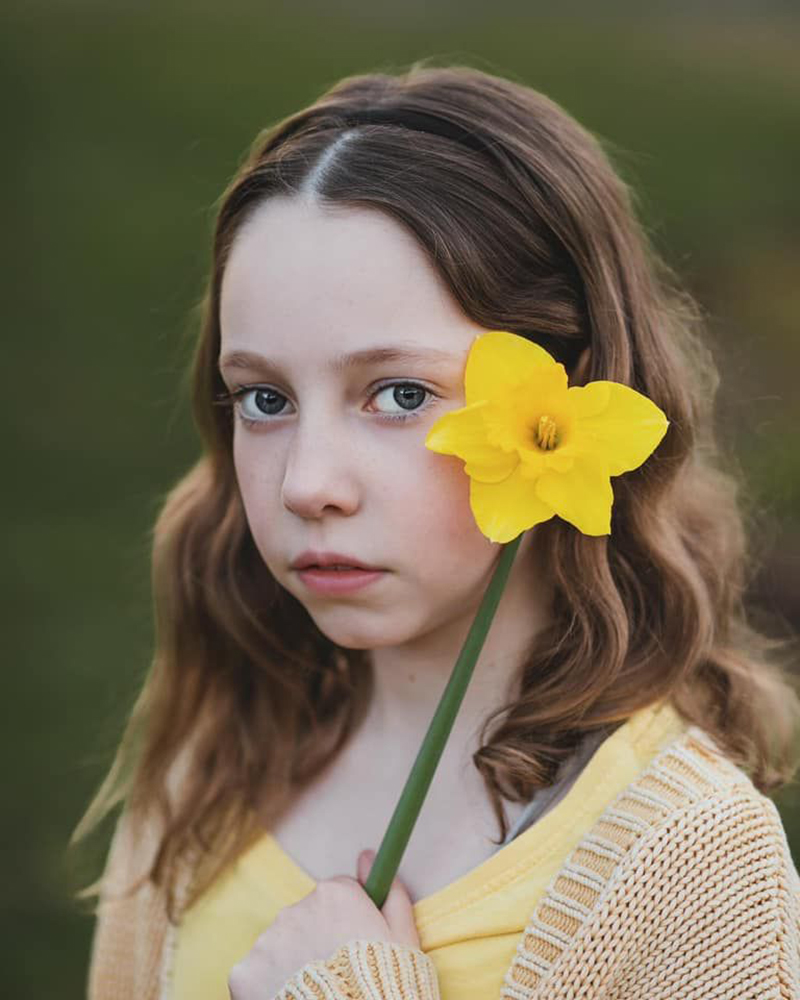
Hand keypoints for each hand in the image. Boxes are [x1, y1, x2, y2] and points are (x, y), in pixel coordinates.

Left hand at [228, 848, 420, 998]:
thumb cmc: (384, 985)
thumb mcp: (404, 940)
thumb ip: (390, 892)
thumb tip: (367, 855)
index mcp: (335, 894)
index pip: (338, 895)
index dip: (349, 921)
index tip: (355, 945)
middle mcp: (297, 908)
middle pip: (308, 918)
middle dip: (319, 940)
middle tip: (337, 975)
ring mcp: (268, 940)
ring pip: (281, 944)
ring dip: (293, 962)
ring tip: (316, 993)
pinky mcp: (245, 972)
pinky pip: (257, 973)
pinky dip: (269, 986)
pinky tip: (289, 999)